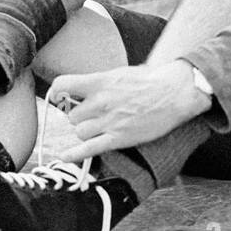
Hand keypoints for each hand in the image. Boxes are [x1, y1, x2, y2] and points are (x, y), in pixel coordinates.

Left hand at [49, 61, 210, 161]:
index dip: (57, 92)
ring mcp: (109, 121)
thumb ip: (98, 82)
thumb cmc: (149, 81)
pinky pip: (89, 148)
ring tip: (100, 127)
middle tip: (93, 115)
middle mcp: (101, 101)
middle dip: (80, 117)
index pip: (63, 85)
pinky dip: (74, 154)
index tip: (59, 97)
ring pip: (80, 132)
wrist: (173, 93)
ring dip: (86, 131)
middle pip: (72, 116)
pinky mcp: (118, 138)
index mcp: (100, 81)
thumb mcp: (119, 73)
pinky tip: (64, 156)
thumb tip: (81, 89)